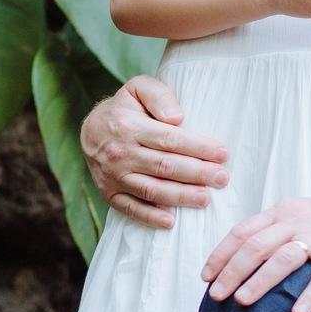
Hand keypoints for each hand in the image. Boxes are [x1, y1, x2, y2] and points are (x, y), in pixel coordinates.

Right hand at [80, 76, 229, 230]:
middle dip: (197, 173)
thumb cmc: (124, 109)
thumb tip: (177, 117)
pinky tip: (170, 222)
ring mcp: (113, 176)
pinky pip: (130, 208)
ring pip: (151, 190)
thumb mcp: (138, 89)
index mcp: (129, 126)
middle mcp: (120, 153)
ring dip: (180, 197)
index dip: (198, 148)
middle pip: (164, 166)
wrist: (88, 130)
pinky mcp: (109, 193)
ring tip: (205, 198)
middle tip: (221, 178)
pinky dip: (150, 217)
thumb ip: (159, 96)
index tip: (222, 154)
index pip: (170, 139)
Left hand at [203, 196, 310, 311]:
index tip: (205, 277)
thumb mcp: (299, 218)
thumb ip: (272, 232)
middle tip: (216, 295)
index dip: (221, 254)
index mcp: (283, 213)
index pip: (243, 231)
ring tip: (243, 302)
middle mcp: (298, 221)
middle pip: (257, 245)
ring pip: (284, 257)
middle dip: (232, 271)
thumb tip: (238, 259)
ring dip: (261, 281)